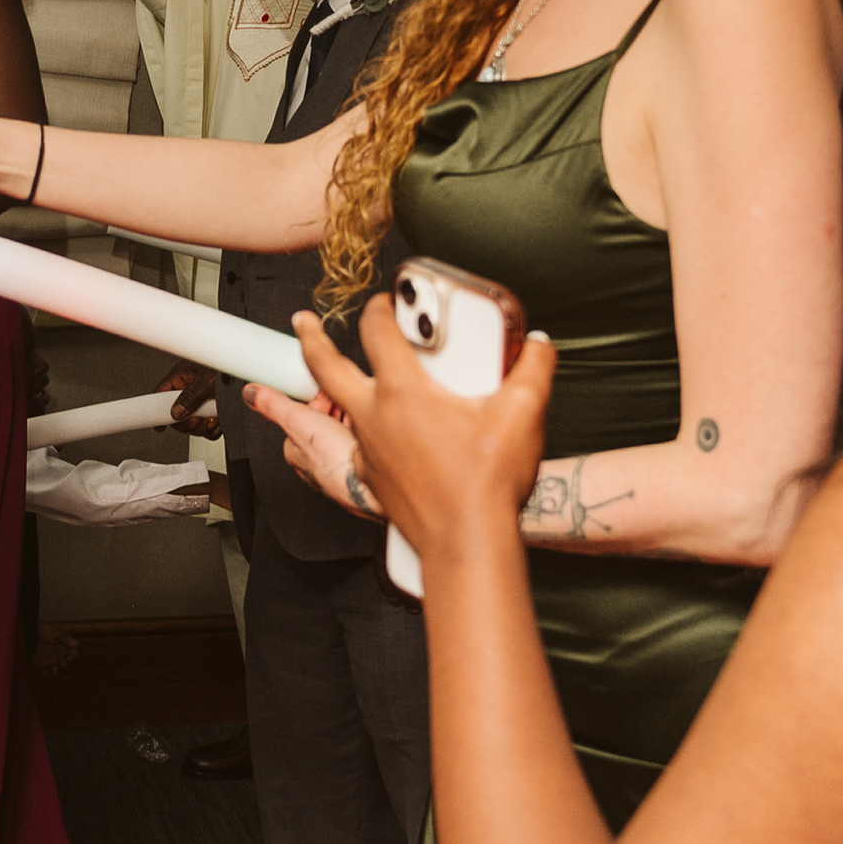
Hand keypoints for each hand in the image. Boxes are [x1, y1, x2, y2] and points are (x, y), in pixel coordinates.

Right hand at [160, 363, 220, 436]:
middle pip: (178, 415)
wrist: (251, 367)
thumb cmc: (227, 364)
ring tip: (211, 419)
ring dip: (203, 426)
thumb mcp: (205, 380)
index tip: (159, 426)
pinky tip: (218, 421)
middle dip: (188, 422)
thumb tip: (177, 412)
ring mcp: (202, 401)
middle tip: (197, 420)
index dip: (158, 410)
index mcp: (182, 377)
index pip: (161, 394)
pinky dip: (213, 428)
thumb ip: (190, 396)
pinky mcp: (215, 410)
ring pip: (194, 423)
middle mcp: (191, 390)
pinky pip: (208, 427)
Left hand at [295, 303, 555, 560]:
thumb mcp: (523, 414)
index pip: (376, 332)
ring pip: (340, 409)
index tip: (383, 301)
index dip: (378, 307)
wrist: (468, 542)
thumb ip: (534, 370)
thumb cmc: (487, 483)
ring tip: (341, 377)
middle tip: (302, 323)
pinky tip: (384, 433)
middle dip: (310, 340)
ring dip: (333, 388)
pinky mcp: (372, 479)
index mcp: (403, 392)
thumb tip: (540, 347)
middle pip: (325, 368)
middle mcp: (376, 418)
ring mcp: (369, 450)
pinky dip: (364, 432)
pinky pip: (360, 446)